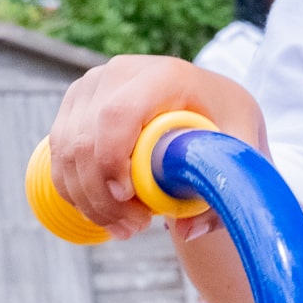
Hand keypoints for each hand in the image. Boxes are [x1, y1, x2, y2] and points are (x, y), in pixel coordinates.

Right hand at [46, 56, 264, 240]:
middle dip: (101, 195)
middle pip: (85, 139)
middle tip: (135, 228)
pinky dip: (76, 191)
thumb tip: (186, 230)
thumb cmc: (228, 126)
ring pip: (66, 151)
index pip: (118, 115)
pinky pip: (60, 156)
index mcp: (165, 75)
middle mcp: (121, 72)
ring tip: (127, 227)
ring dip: (88, 199)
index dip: (112, 161)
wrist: (212, 105)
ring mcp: (92, 86)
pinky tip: (105, 214)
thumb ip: (226, 190)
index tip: (129, 200)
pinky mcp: (76, 105)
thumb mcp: (242, 152)